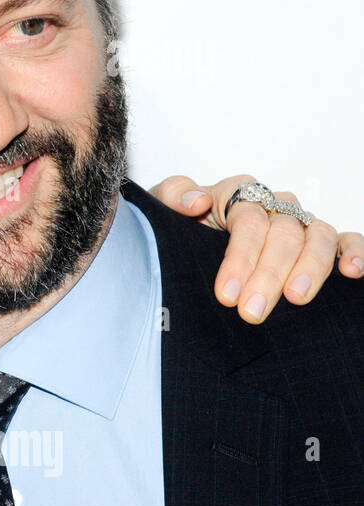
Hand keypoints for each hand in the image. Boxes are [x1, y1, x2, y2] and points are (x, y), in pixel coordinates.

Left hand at [151, 174, 363, 323]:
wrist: (184, 239)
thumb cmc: (179, 226)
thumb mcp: (162, 210)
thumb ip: (172, 196)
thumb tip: (195, 201)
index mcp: (236, 193)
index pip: (247, 220)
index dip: (239, 257)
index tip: (226, 295)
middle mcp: (273, 205)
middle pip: (282, 233)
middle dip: (268, 275)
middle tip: (251, 312)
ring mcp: (299, 223)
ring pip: (317, 237)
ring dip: (311, 268)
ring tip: (296, 298)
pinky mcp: (322, 242)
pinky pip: (346, 240)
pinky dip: (355, 252)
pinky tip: (354, 272)